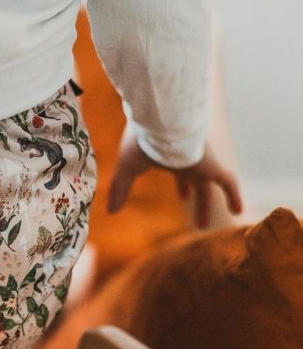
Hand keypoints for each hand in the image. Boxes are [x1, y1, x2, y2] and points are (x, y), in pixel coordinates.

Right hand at [107, 130, 242, 227]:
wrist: (161, 122)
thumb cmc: (141, 141)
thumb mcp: (126, 169)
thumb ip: (119, 189)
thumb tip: (110, 212)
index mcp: (170, 158)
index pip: (179, 174)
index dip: (182, 186)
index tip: (184, 197)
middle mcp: (188, 161)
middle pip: (196, 184)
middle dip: (196, 199)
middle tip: (198, 218)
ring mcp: (201, 164)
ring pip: (207, 188)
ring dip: (206, 207)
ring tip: (204, 226)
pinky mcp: (211, 166)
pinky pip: (228, 183)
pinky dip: (234, 197)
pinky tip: (238, 213)